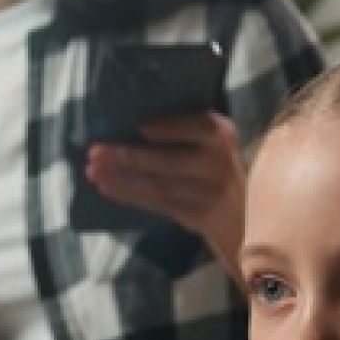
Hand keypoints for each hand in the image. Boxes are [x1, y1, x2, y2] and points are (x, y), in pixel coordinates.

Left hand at [85, 112, 244, 272]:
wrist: (246, 216)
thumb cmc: (217, 169)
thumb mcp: (214, 143)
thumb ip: (188, 130)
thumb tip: (130, 123)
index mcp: (222, 135)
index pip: (199, 127)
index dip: (171, 129)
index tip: (142, 128)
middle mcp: (220, 163)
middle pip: (168, 161)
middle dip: (128, 157)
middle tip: (96, 153)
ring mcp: (210, 193)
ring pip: (159, 186)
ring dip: (122, 179)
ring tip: (94, 173)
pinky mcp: (199, 216)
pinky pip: (158, 204)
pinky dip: (130, 196)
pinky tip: (109, 188)